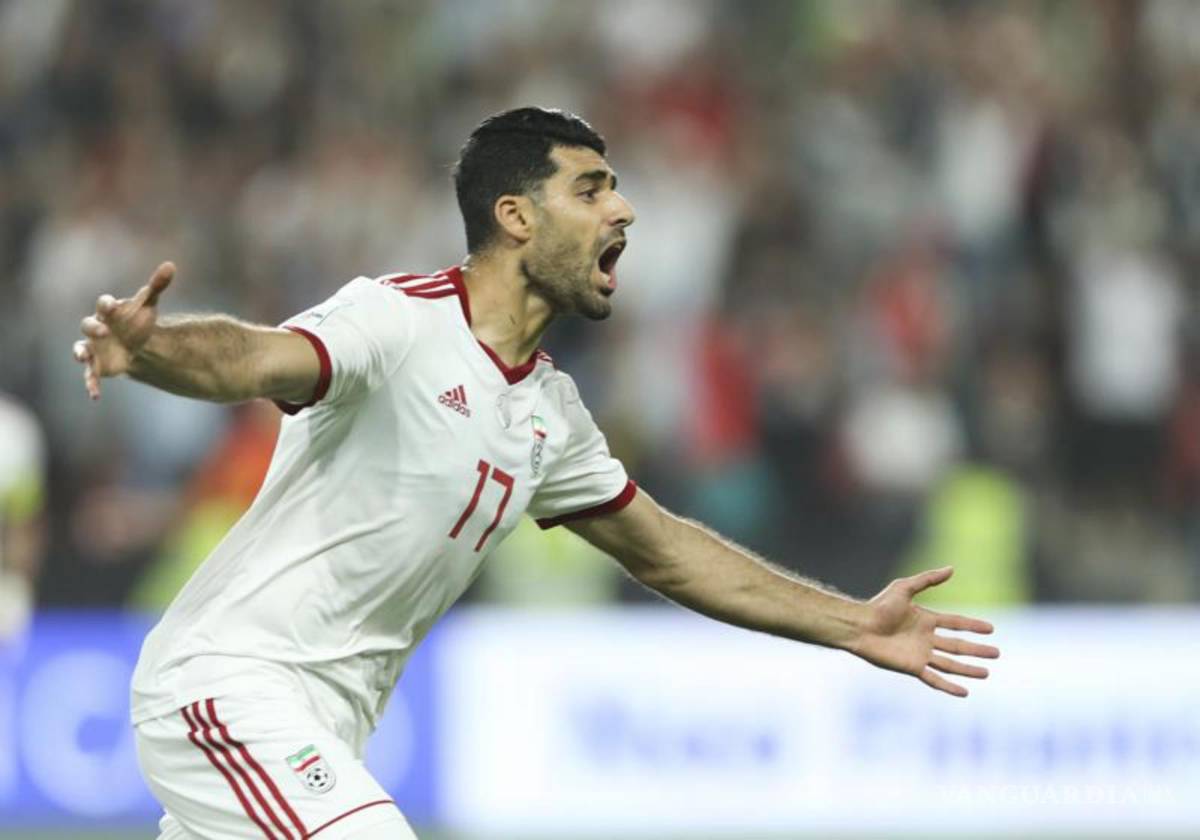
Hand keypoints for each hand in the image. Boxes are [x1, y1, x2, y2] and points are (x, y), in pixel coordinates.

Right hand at [73, 261, 174, 399]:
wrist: (135, 343)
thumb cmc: (138, 319)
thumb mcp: (148, 303)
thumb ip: (157, 285)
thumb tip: (171, 265)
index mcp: (109, 311)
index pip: (104, 304)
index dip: (106, 304)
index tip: (110, 306)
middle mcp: (97, 327)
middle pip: (88, 325)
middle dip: (93, 328)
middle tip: (103, 331)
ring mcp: (94, 347)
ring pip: (80, 349)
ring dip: (80, 353)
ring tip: (82, 358)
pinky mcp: (97, 365)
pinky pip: (90, 375)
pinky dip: (90, 384)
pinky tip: (94, 395)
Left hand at [850, 566, 998, 696]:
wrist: (859, 626)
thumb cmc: (878, 606)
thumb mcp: (904, 588)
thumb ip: (928, 579)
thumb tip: (952, 568)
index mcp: (925, 619)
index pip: (955, 623)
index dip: (973, 626)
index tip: (991, 629)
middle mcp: (925, 638)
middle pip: (957, 645)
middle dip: (977, 650)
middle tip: (997, 653)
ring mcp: (920, 654)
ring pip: (950, 663)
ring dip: (968, 669)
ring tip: (986, 673)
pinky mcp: (912, 667)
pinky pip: (934, 678)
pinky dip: (949, 686)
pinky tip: (964, 692)